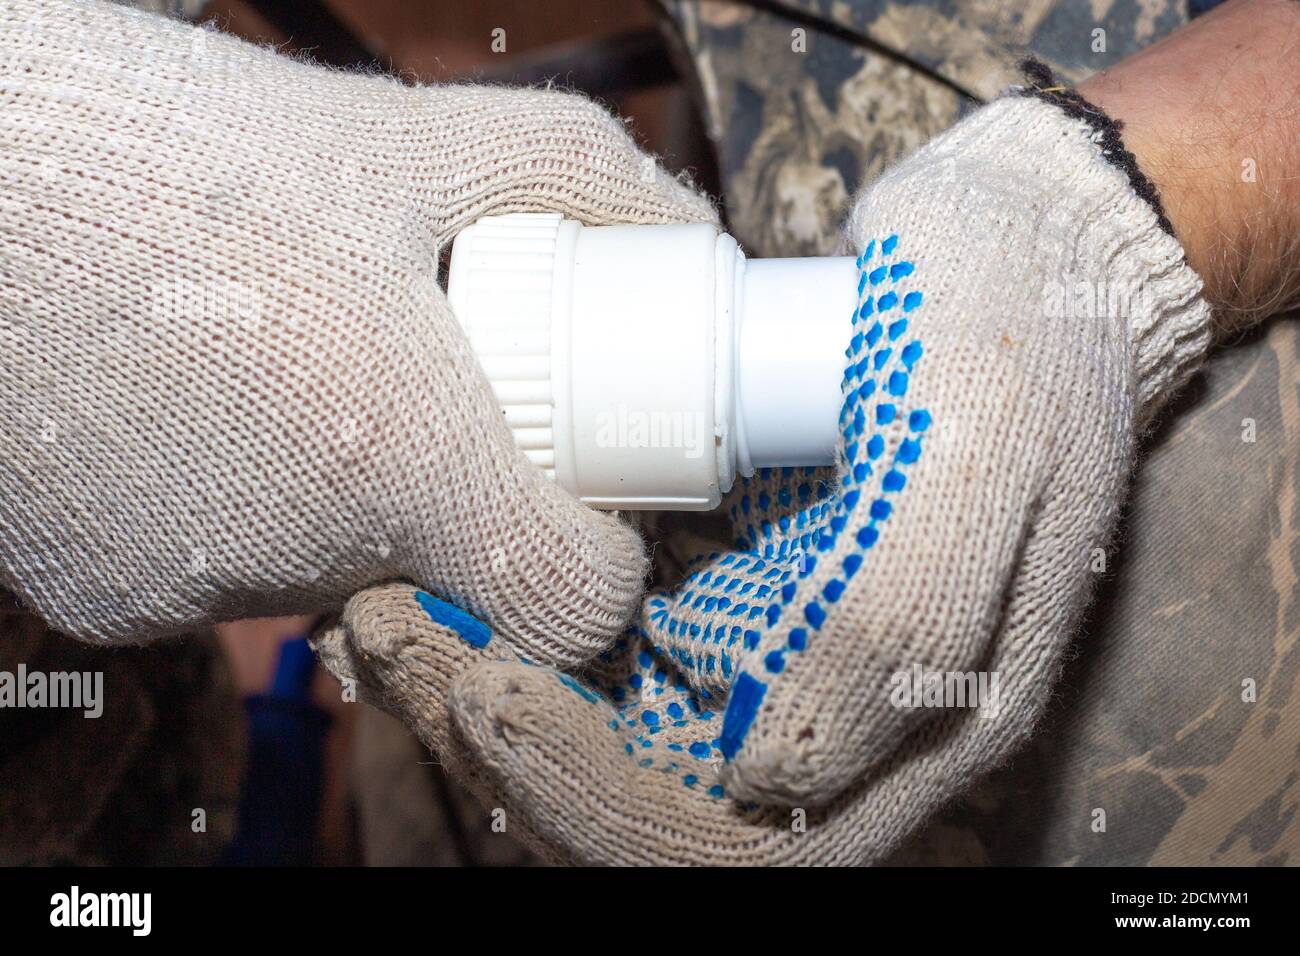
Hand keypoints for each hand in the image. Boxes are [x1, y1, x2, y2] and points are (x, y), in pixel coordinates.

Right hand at [0, 0, 713, 644]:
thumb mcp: (404, 141)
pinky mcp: (106, 596)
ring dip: (334, 485)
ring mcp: (191, 589)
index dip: (597, 556)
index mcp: (398, 459)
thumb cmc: (175, 153)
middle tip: (408, 373)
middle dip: (451, 482)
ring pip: (328, 564)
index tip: (584, 498)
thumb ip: (570, 178)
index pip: (566, 604)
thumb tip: (678, 230)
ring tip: (280, 364)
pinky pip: (220, 568)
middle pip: (440, 564)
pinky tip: (194, 403)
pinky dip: (232, 502)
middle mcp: (297, 556)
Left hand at [318, 83, 1221, 861]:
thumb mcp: (976, 446)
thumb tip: (766, 780)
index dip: (603, 798)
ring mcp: (782, 648)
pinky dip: (518, 617)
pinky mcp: (736, 586)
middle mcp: (846, 710)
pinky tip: (447, 560)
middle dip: (507, 741)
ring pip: (612, 732)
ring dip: (485, 684)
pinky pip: (610, 645)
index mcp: (925, 719)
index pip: (745, 837)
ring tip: (386, 605)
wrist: (1017, 251)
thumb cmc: (1006, 329)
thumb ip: (898, 620)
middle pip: (651, 800)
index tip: (488, 693)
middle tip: (392, 637)